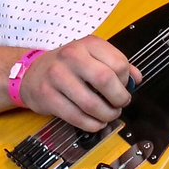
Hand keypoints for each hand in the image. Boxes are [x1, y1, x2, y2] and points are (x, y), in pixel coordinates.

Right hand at [18, 36, 139, 130]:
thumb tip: (137, 79)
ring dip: (106, 115)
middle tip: (120, 104)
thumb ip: (116, 64)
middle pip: (105, 81)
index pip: (118, 63)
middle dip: (119, 99)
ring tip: (109, 115)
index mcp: (88, 44)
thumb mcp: (92, 56)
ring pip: (91, 103)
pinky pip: (76, 117)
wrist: (32, 72)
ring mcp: (57, 76)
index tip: (124, 87)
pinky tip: (96, 122)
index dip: (126, 81)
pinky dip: (92, 124)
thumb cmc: (68, 65)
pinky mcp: (48, 96)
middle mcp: (72, 56)